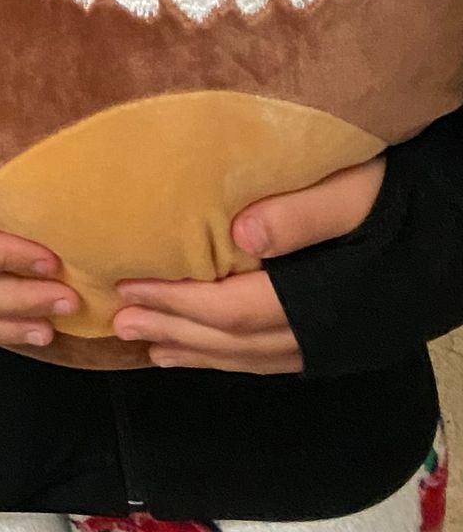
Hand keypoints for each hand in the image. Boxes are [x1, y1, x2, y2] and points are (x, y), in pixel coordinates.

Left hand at [113, 157, 384, 372]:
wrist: (462, 217)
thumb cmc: (408, 193)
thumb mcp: (358, 187)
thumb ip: (303, 212)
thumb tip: (238, 233)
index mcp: (324, 297)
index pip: (234, 310)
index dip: (177, 303)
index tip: (127, 288)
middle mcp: (327, 332)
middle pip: (236, 342)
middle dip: (175, 331)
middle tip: (118, 322)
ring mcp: (336, 343)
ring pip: (254, 359)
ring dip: (200, 352)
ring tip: (151, 345)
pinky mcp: (342, 337)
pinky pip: (277, 358)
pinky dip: (235, 356)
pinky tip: (211, 349)